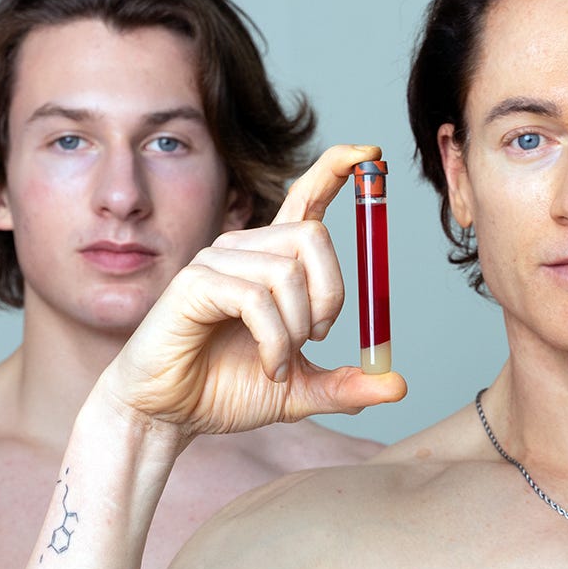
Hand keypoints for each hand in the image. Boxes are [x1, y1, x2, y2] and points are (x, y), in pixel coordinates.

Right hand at [97, 144, 407, 438]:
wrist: (169, 414)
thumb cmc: (223, 391)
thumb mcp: (300, 391)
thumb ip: (346, 385)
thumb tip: (398, 385)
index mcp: (272, 260)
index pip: (307, 197)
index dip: (337, 169)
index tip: (369, 154)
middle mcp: (245, 249)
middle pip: (315, 235)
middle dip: (332, 295)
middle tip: (316, 339)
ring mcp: (217, 261)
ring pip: (288, 272)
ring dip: (297, 328)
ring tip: (279, 362)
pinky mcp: (195, 283)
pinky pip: (256, 299)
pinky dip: (274, 341)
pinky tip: (268, 365)